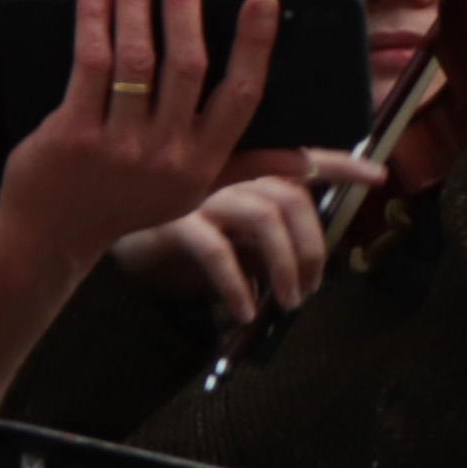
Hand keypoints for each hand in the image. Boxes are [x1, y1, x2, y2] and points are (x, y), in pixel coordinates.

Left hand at [0, 0, 284, 275]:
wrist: (52, 235)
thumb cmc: (126, 205)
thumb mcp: (194, 193)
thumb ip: (247, 166)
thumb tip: (305, 158)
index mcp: (203, 162)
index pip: (242, 95)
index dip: (254, 43)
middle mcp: (167, 153)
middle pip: (187, 62)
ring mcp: (119, 144)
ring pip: (138, 54)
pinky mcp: (74, 132)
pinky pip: (90, 61)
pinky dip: (95, 15)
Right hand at [108, 150, 390, 325]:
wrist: (88, 218)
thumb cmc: (157, 220)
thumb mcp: (213, 215)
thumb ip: (252, 226)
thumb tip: (297, 266)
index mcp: (239, 162)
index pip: (299, 158)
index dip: (340, 164)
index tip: (378, 175)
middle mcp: (224, 168)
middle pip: (291, 196)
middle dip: (313, 245)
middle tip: (313, 286)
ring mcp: (200, 190)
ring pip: (265, 219)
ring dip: (287, 265)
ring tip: (290, 300)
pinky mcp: (173, 219)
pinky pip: (218, 251)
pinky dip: (237, 284)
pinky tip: (245, 309)